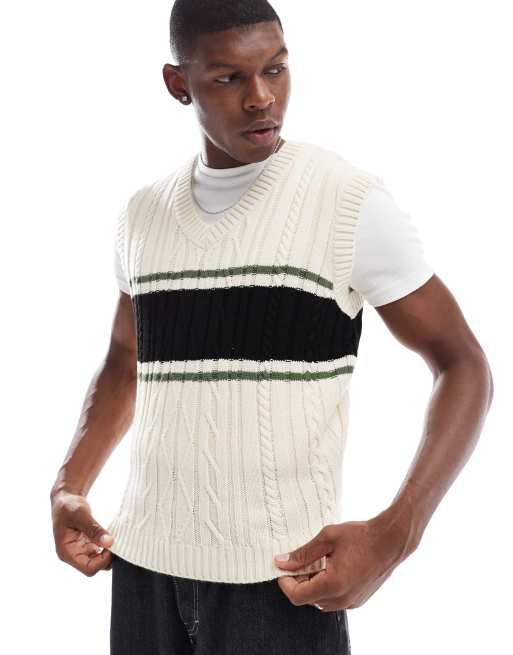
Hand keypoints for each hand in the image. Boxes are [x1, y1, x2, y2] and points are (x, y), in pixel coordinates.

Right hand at [51, 489, 113, 575]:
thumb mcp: (81, 515)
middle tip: (116, 542)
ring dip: (107, 553)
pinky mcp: (86, 545)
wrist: (66, 499)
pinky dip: (106, 547)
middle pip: (94, 567)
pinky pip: (99, 553)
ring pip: (98, 561)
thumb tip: (109, 542)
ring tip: (114, 539)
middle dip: (106, 557)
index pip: (88, 569)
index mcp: (66, 552)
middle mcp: (72, 555)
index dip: (102, 560)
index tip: (111, 545)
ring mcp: (79, 551)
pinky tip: (110, 537)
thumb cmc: (69, 506)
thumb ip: (94, 530)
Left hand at [273, 513, 411, 611]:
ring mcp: (352, 602)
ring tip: (320, 560)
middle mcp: (342, 600)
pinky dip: (327, 586)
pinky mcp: (358, 600)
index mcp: (333, 585)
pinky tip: (332, 566)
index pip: (297, 596)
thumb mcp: (327, 538)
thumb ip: (302, 553)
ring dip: (313, 584)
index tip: (283, 568)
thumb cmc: (360, 536)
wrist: (391, 541)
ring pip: (320, 600)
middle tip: (303, 559)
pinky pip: (334, 599)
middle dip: (299, 581)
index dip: (285, 583)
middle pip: (308, 599)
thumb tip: (281, 562)